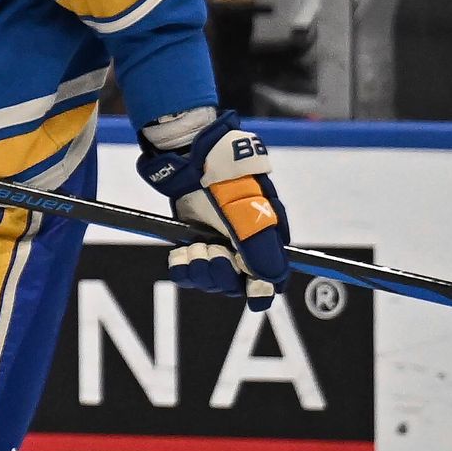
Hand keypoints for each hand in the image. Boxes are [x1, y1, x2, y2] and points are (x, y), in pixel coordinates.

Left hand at [136, 108, 291, 300]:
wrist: (189, 158)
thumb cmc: (226, 179)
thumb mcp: (247, 213)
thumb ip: (259, 248)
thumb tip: (271, 282)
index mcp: (266, 239)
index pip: (271, 279)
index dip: (261, 290)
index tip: (251, 292)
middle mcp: (243, 246)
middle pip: (236, 284)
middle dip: (222, 274)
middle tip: (211, 251)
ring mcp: (217, 244)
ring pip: (211, 280)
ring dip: (200, 268)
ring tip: (195, 247)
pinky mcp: (194, 241)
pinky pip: (188, 272)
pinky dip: (183, 267)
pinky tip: (180, 254)